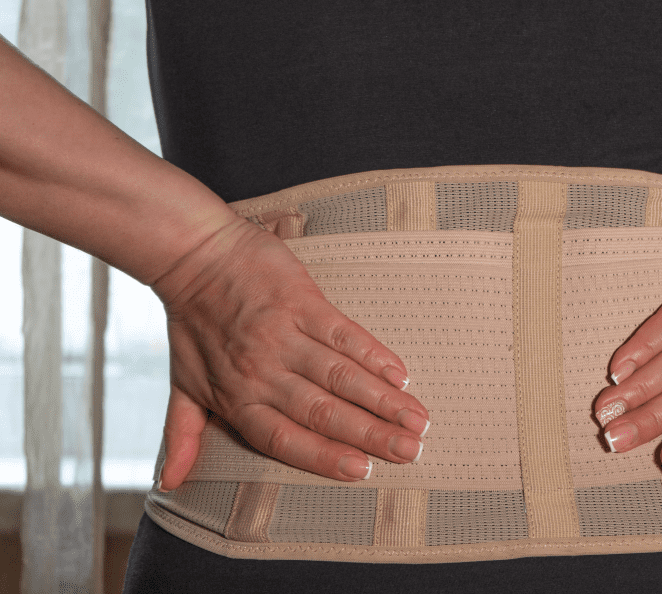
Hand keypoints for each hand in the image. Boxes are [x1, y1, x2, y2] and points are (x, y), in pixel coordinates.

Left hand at [149, 218, 430, 489]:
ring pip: (342, 377)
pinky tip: (399, 373)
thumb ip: (182, 434)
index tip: (363, 470)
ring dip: (383, 400)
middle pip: (324, 412)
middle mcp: (263, 372)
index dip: (326, 456)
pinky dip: (374, 355)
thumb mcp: (181, 384)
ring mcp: (284, 335)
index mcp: (237, 398)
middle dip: (372, 435)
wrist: (194, 255)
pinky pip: (344, 334)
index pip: (286, 438)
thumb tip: (169, 483)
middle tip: (410, 450)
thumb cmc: (190, 323)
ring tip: (416, 419)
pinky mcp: (301, 301)